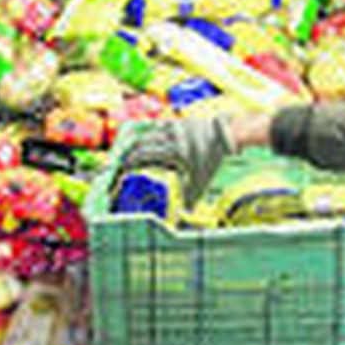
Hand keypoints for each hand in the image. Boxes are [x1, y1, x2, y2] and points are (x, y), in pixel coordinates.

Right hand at [120, 116, 235, 204]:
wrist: (227, 136)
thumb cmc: (212, 161)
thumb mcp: (201, 181)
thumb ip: (188, 199)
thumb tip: (181, 223)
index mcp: (177, 152)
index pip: (144, 155)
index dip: (129, 162)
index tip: (120, 170)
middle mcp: (173, 136)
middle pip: (141, 143)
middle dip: (128, 152)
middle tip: (118, 163)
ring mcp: (174, 126)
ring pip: (147, 132)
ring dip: (135, 142)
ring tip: (125, 151)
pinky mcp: (176, 121)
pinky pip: (156, 127)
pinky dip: (147, 134)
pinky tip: (140, 140)